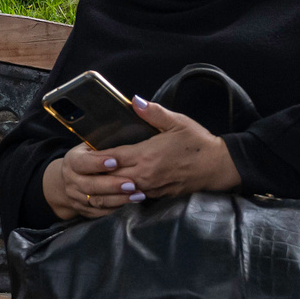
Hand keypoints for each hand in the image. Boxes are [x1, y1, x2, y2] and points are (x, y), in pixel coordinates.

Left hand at [38, 95, 241, 220]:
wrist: (218, 166)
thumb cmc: (198, 142)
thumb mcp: (177, 122)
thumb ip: (153, 113)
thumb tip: (134, 101)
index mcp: (146, 154)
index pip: (113, 156)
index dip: (97, 156)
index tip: (84, 153)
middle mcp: (145, 174)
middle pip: (112, 176)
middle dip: (97, 173)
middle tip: (82, 169)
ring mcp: (151, 187)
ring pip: (120, 190)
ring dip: (107, 186)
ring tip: (92, 182)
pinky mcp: (158, 195)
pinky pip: (134, 197)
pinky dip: (122, 194)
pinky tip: (115, 190)